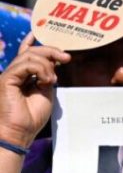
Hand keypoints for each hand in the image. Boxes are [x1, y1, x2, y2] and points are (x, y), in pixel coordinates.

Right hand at [0, 33, 67, 147]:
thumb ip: (47, 76)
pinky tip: (46, 81)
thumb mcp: (46, 92)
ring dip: (47, 65)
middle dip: (51, 51)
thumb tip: (54, 63)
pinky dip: (39, 69)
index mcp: (22, 76)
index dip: (36, 42)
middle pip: (31, 51)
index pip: (27, 53)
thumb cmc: (31, 117)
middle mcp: (14, 73)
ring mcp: (8, 75)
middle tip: (66, 58)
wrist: (19, 132)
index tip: (52, 40)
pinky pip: (25, 65)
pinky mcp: (6, 79)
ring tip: (52, 80)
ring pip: (29, 56)